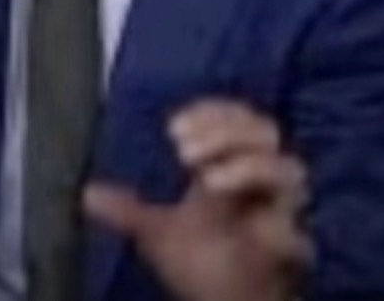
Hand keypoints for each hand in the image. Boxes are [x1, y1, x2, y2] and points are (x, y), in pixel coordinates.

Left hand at [84, 100, 311, 300]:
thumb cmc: (203, 269)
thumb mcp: (159, 236)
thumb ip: (128, 212)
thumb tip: (86, 195)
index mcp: (234, 169)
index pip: (237, 118)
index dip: (211, 113)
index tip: (174, 128)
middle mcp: (265, 185)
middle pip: (266, 131)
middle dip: (226, 131)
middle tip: (182, 150)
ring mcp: (285, 215)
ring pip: (289, 168)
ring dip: (248, 164)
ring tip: (207, 179)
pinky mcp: (296, 250)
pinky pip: (297, 227)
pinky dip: (273, 218)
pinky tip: (244, 221)